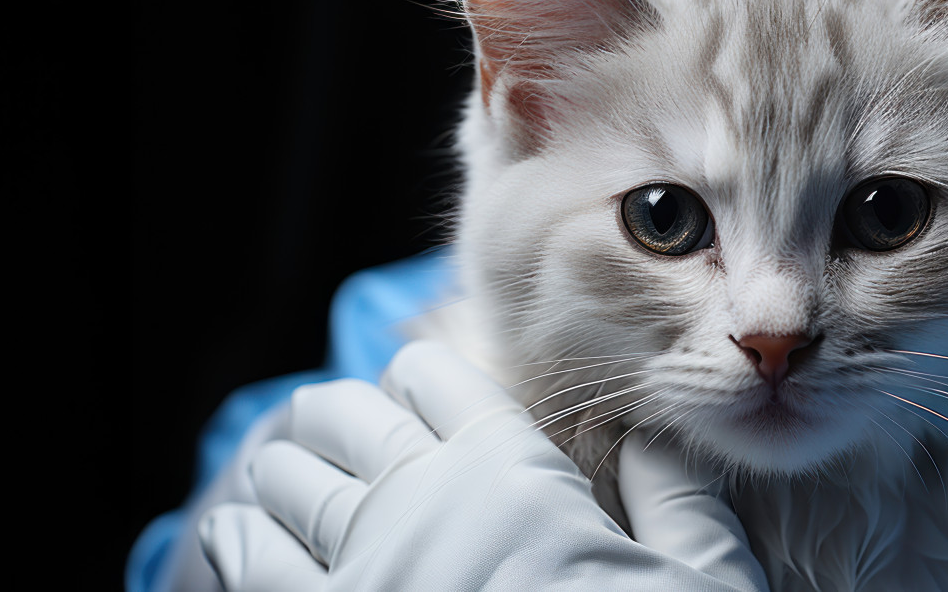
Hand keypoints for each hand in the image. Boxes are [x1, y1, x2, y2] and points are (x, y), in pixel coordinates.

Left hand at [198, 341, 768, 590]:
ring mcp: (365, 576)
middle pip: (348, 419)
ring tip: (284, 468)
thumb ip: (681, 499)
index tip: (420, 387)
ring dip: (287, 465)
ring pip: (292, 482)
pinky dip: (241, 536)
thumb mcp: (709, 584)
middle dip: (341, 410)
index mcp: (516, 480)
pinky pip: (254, 565)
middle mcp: (426, 510)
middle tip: (336, 418)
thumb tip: (653, 441)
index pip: (438, 381)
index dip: (425, 376)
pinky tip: (239, 530)